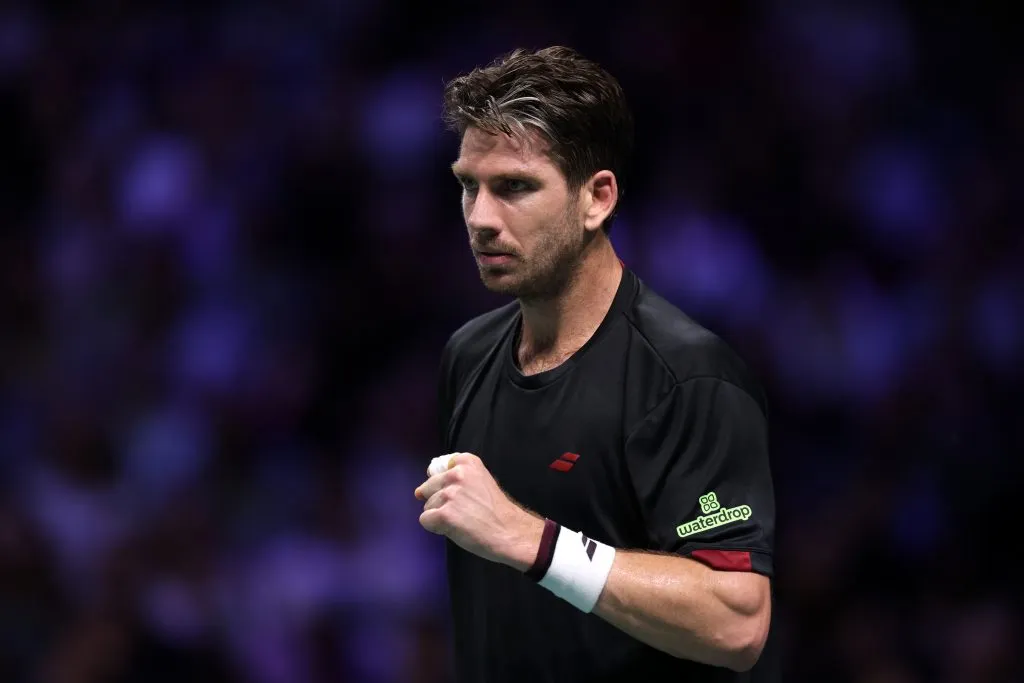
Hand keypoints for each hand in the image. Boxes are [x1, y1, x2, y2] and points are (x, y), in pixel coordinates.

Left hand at [415, 453, 542, 569]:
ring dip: (440, 515)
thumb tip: (418, 491)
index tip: (462, 495)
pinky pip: (425, 520)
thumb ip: (456, 478)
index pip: (437, 470)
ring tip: (462, 520)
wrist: (509, 531)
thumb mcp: (480, 481)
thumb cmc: (495, 510)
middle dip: (440, 501)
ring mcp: (450, 494)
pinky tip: (454, 528)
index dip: (446, 486)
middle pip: (428, 488)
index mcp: (467, 461)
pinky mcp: (444, 514)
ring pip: (427, 505)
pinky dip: (436, 527)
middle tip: (463, 511)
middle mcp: (457, 473)